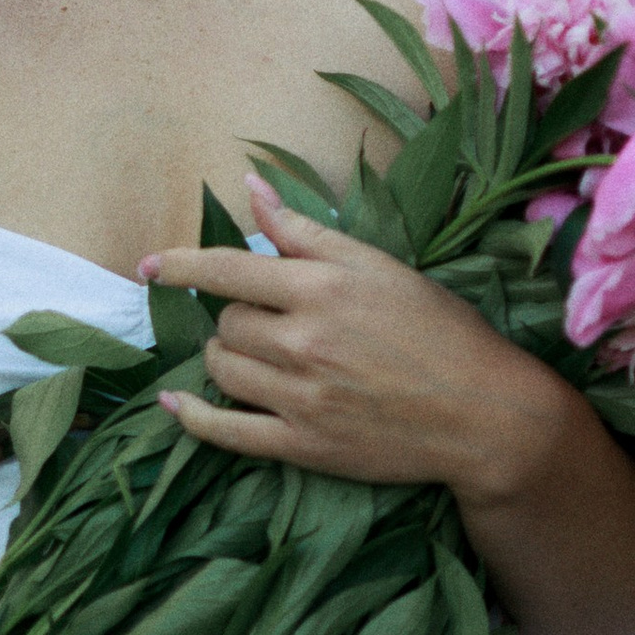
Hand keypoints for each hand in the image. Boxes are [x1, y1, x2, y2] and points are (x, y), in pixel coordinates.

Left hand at [143, 177, 573, 505]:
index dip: (181, 265)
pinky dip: (193, 417)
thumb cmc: (437, 328)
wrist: (483, 413)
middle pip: (227, 322)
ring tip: (254, 355)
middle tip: (272, 320)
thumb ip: (307, 230)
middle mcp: (304, 342)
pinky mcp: (305, 446)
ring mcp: (301, 398)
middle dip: (237, 316)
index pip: (226, 269)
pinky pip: (226, 432)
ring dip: (225, 358)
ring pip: (222, 369)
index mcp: (321, 288)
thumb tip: (251, 189)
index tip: (151, 266)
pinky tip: (176, 403)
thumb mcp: (378, 265)